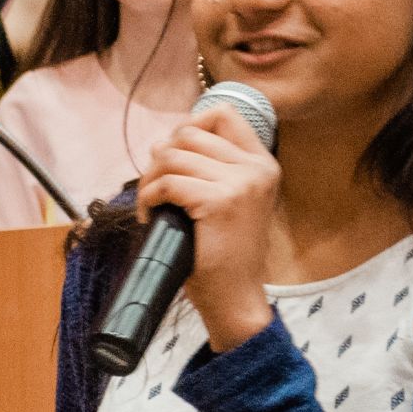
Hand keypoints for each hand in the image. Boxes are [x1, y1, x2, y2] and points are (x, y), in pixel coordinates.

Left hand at [136, 106, 279, 351]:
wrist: (235, 296)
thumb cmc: (225, 254)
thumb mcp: (231, 201)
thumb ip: (213, 168)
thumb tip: (165, 140)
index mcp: (263, 164)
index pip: (223, 115)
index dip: (191, 124)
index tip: (175, 152)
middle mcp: (256, 169)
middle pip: (190, 133)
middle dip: (162, 156)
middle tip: (155, 187)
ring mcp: (240, 183)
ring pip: (173, 155)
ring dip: (151, 177)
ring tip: (152, 202)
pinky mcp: (219, 201)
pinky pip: (167, 182)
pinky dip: (150, 197)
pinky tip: (152, 215)